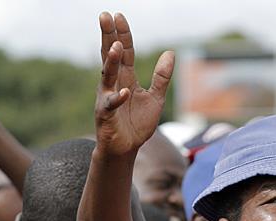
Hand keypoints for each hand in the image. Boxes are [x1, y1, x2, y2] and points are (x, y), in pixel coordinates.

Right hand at [95, 12, 173, 157]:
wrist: (126, 149)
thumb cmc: (137, 123)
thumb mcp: (155, 97)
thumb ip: (161, 77)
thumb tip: (171, 53)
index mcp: (125, 77)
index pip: (124, 52)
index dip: (123, 35)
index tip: (118, 16)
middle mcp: (113, 84)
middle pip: (110, 56)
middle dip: (108, 37)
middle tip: (104, 16)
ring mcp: (107, 98)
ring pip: (107, 76)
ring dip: (111, 62)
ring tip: (116, 47)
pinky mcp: (106, 115)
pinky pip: (111, 105)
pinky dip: (117, 99)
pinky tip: (124, 92)